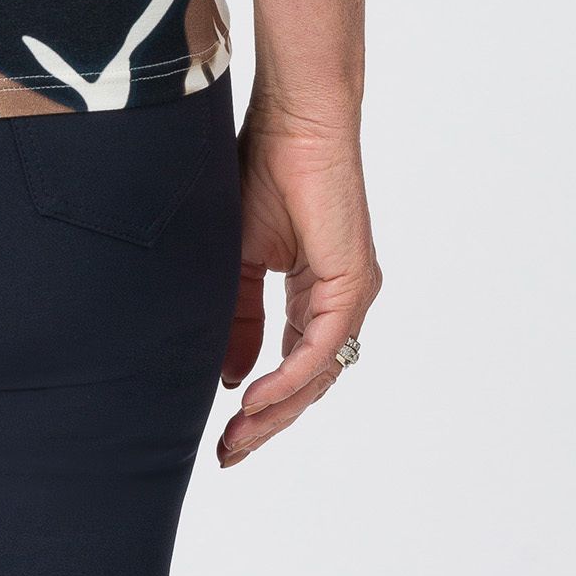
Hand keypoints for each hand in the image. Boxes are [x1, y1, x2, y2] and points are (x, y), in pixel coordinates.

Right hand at [217, 106, 380, 465]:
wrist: (292, 122)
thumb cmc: (264, 169)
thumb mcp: (238, 257)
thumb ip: (239, 317)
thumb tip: (232, 377)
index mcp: (314, 294)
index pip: (292, 365)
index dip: (261, 405)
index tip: (225, 434)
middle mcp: (339, 302)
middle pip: (308, 384)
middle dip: (267, 424)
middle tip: (228, 453)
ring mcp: (350, 296)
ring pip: (318, 376)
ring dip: (277, 412)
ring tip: (237, 437)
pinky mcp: (350, 285)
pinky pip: (322, 350)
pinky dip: (289, 379)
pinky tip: (256, 399)